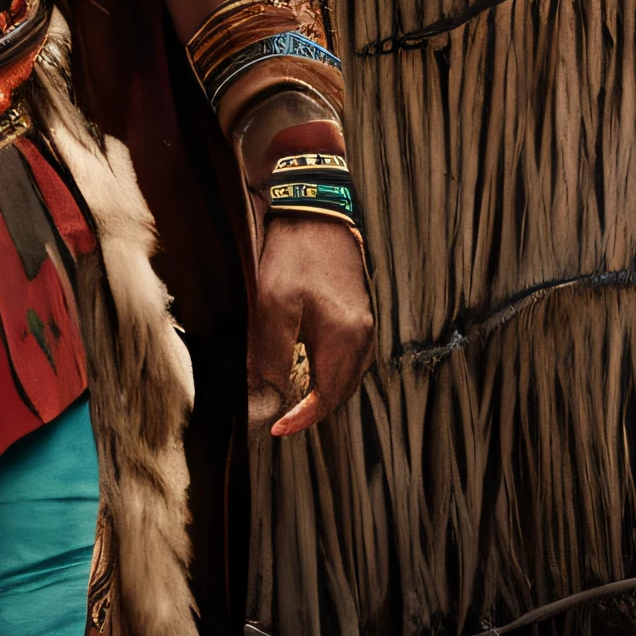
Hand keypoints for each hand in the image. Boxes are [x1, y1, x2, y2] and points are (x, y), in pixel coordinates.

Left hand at [246, 216, 372, 439]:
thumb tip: (270, 393)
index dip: (302, 418)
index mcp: (345, 335)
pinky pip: (350, 356)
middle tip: (284, 420)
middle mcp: (362, 332)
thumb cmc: (292, 253)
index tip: (277, 428)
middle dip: (315, 411)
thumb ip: (272, 353)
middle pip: (343, 390)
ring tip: (296, 403)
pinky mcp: (359, 310)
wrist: (314, 208)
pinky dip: (332, 373)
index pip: (327, 396)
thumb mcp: (273, 303)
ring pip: (349, 375)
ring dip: (325, 393)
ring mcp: (365, 320)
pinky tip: (313, 372)